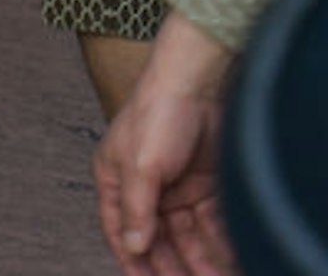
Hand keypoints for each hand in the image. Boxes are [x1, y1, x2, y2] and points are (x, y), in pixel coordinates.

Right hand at [96, 15, 239, 275]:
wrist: (197, 84)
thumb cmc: (155, 112)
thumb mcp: (140, 166)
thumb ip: (136, 209)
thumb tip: (133, 246)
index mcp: (116, 180)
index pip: (119, 230)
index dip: (131, 259)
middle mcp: (144, 188)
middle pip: (156, 238)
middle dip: (171, 265)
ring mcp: (174, 188)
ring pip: (185, 235)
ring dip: (198, 259)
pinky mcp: (203, 186)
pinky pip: (210, 224)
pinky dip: (217, 242)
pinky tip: (226, 257)